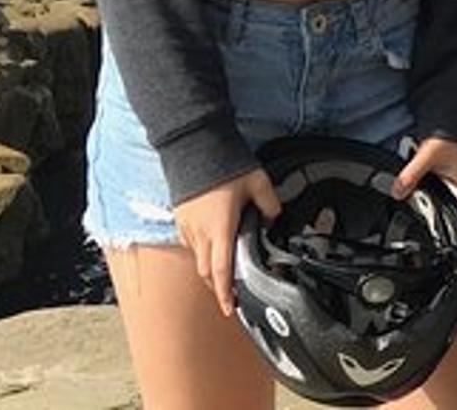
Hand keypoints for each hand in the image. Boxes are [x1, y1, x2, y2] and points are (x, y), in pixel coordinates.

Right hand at [173, 167, 279, 316]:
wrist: (194, 146)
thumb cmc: (225, 165)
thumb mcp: (258, 182)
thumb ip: (271, 204)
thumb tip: (275, 219)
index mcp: (220, 228)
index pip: (222, 270)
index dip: (225, 293)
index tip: (229, 309)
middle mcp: (200, 233)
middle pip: (208, 271)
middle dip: (218, 286)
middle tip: (231, 295)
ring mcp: (187, 227)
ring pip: (199, 259)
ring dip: (210, 269)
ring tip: (225, 272)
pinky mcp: (180, 219)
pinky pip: (191, 244)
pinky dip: (203, 252)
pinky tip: (214, 246)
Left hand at [391, 136, 456, 266]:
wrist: (456, 121)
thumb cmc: (452, 137)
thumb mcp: (428, 156)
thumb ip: (411, 175)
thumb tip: (397, 192)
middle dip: (456, 241)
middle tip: (446, 260)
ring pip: (454, 214)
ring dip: (446, 226)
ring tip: (436, 245)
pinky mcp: (453, 185)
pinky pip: (448, 205)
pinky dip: (439, 211)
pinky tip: (429, 217)